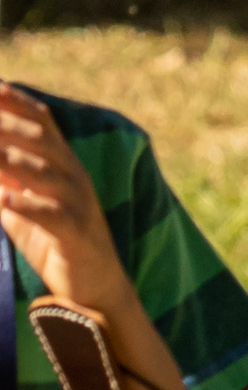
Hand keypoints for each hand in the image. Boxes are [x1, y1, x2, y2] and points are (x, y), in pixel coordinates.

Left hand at [0, 85, 130, 310]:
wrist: (96, 287)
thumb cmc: (55, 241)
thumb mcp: (25, 203)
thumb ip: (6, 177)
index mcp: (64, 165)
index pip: (43, 123)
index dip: (18, 103)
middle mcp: (74, 176)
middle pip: (40, 141)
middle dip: (5, 125)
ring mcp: (78, 203)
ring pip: (43, 173)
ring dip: (8, 160)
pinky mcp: (76, 234)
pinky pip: (51, 215)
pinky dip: (26, 205)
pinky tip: (3, 199)